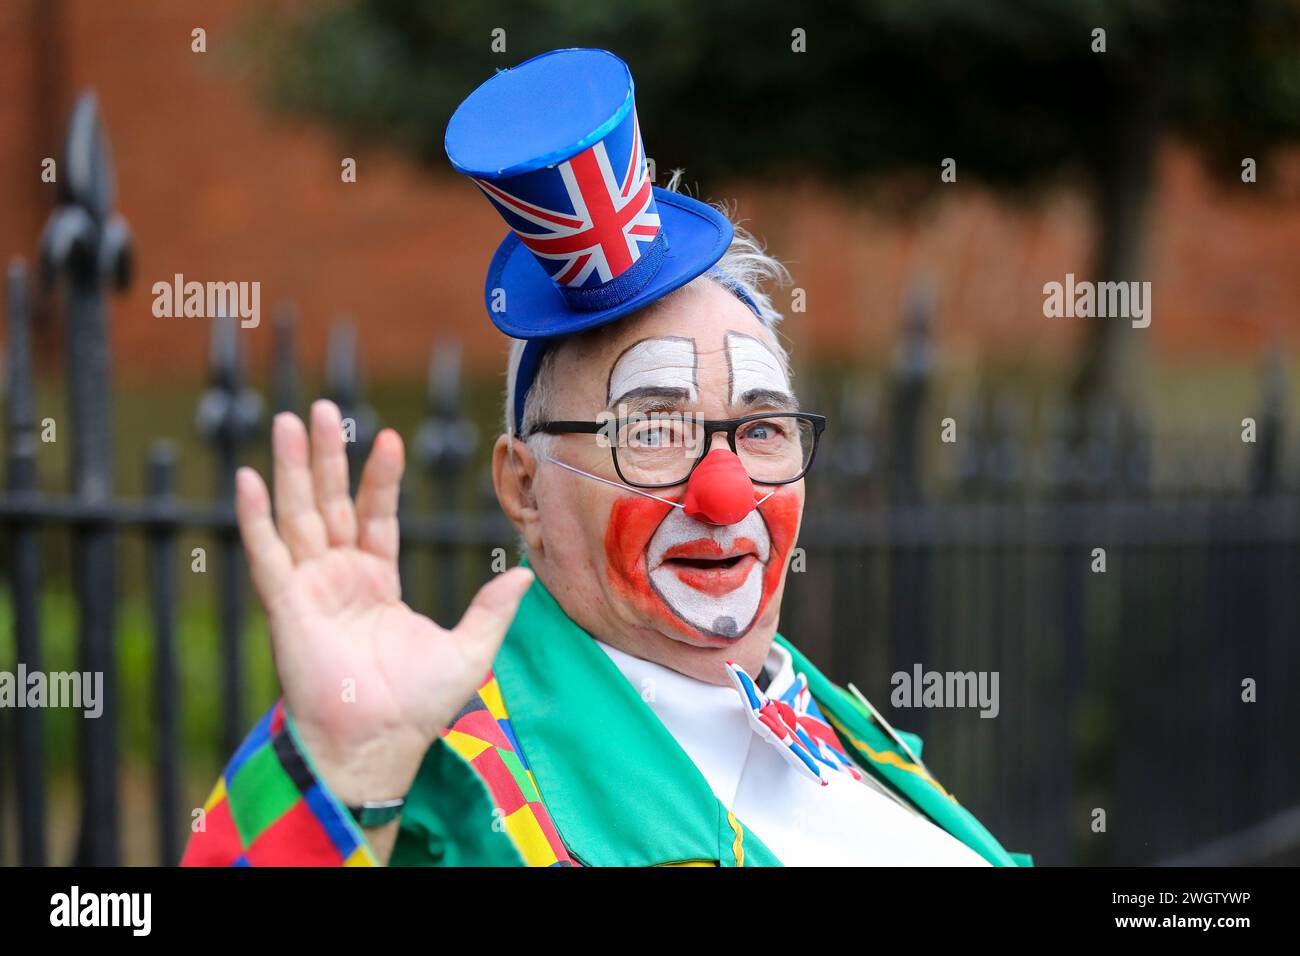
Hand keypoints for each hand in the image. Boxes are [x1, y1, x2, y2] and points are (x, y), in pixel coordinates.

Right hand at [234, 400, 532, 807]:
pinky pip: (268, 554)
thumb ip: (492, 610)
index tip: (388, 436)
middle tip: (320, 407)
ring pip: (298, 515)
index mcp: (377, 583)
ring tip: (287, 420)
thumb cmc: (419, 707)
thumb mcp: (470, 651)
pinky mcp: (287, 607)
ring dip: (292, 468)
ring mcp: (310, 589)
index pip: (376, 515)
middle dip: (326, 455)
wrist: (381, 745)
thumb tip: (524, 577)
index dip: (380, 477)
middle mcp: (339, 579)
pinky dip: (255, 516)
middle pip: (330, 503)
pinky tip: (248, 477)